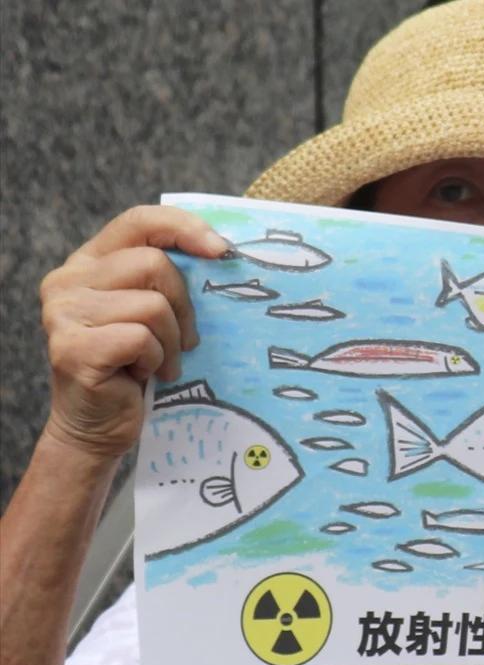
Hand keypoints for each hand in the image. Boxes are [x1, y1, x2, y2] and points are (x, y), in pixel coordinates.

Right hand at [39, 206, 228, 458]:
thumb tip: (222, 253)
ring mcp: (64, 313)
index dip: (183, 228)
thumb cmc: (134, 367)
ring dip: (171, 342)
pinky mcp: (73, 348)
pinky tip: (141, 376)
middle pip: (154, 264)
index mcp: (88, 263)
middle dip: (184, 307)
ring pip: (153, 305)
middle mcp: (67, 280)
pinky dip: (155, 361)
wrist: (98, 426)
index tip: (222, 251)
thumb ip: (165, 281)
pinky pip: (142, 339)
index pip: (138, 222)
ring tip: (158, 363)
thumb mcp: (150, 315)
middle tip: (184, 341)